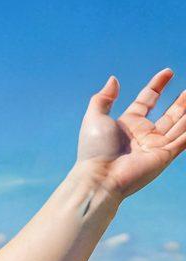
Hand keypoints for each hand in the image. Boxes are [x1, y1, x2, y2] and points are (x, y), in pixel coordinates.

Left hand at [77, 68, 185, 200]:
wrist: (100, 177)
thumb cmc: (94, 150)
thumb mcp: (94, 118)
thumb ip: (103, 98)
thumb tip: (113, 79)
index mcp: (128, 124)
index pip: (147, 100)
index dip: (157, 86)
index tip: (168, 72)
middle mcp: (144, 134)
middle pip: (169, 115)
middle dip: (182, 102)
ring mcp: (156, 146)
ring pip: (180, 125)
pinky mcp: (165, 156)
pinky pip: (184, 140)